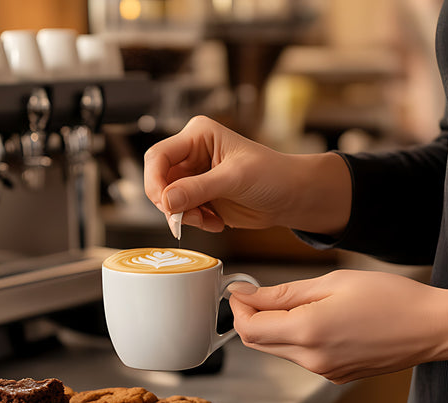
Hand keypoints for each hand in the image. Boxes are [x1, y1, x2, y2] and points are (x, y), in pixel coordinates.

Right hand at [143, 116, 350, 235]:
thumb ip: (198, 189)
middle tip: (189, 216)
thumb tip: (167, 200)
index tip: (165, 203)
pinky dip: (193, 222)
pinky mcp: (198, 196)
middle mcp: (191, 153)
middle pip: (158, 180)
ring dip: (184, 216)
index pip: (159, 156)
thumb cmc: (273, 175)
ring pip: (167, 200)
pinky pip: (179, 212)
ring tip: (208, 219)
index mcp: (198, 135)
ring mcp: (193, 176)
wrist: (291, 197)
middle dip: (171, 203)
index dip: (155, 181)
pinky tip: (215, 221)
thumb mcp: (235, 178)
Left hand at [228, 270, 447, 382]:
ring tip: (297, 301)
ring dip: (275, 328)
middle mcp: (312, 359)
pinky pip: (303, 357)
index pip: (249, 329)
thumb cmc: (391, 297)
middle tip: (257, 293)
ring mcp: (325, 372)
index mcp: (308, 332)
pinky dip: (298, 339)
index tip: (239, 290)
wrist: (433, 327)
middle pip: (259, 343)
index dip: (237, 308)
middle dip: (251, 318)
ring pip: (279, 351)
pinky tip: (319, 319)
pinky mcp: (336, 376)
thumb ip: (282, 293)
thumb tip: (244, 294)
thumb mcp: (332, 283)